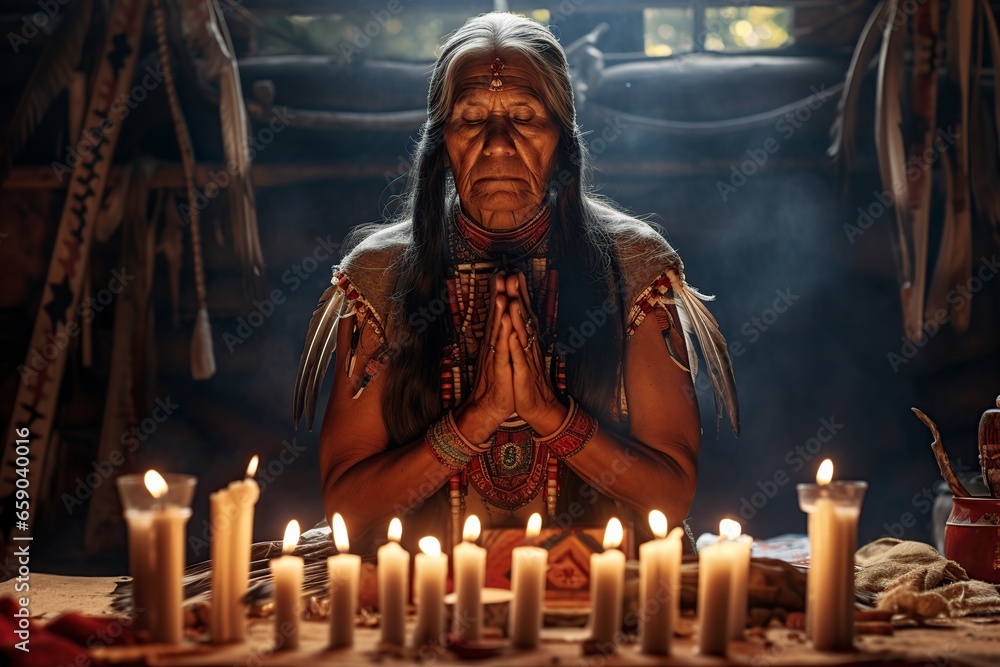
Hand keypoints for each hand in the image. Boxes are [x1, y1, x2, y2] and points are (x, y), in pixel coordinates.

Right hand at [454, 272, 514, 444]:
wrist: (487, 409)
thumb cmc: (497, 384)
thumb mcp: (501, 358)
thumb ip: (501, 339)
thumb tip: (503, 321)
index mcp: (496, 343)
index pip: (498, 315)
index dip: (502, 294)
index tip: (504, 273)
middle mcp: (493, 347)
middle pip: (496, 318)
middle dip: (499, 296)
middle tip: (501, 274)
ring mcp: (495, 358)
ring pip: (498, 332)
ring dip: (499, 314)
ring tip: (502, 295)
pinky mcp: (499, 371)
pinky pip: (502, 353)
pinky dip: (504, 339)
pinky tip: (506, 326)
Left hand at [505, 272, 567, 435]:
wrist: (538, 406)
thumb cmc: (527, 379)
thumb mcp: (523, 353)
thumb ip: (522, 334)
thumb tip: (519, 315)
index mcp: (527, 340)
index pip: (523, 312)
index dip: (519, 293)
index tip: (514, 273)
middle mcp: (529, 345)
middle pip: (524, 317)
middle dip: (518, 296)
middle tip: (513, 275)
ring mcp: (527, 358)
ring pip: (521, 334)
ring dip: (517, 316)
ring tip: (511, 299)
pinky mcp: (523, 373)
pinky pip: (518, 357)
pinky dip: (515, 344)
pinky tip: (512, 334)